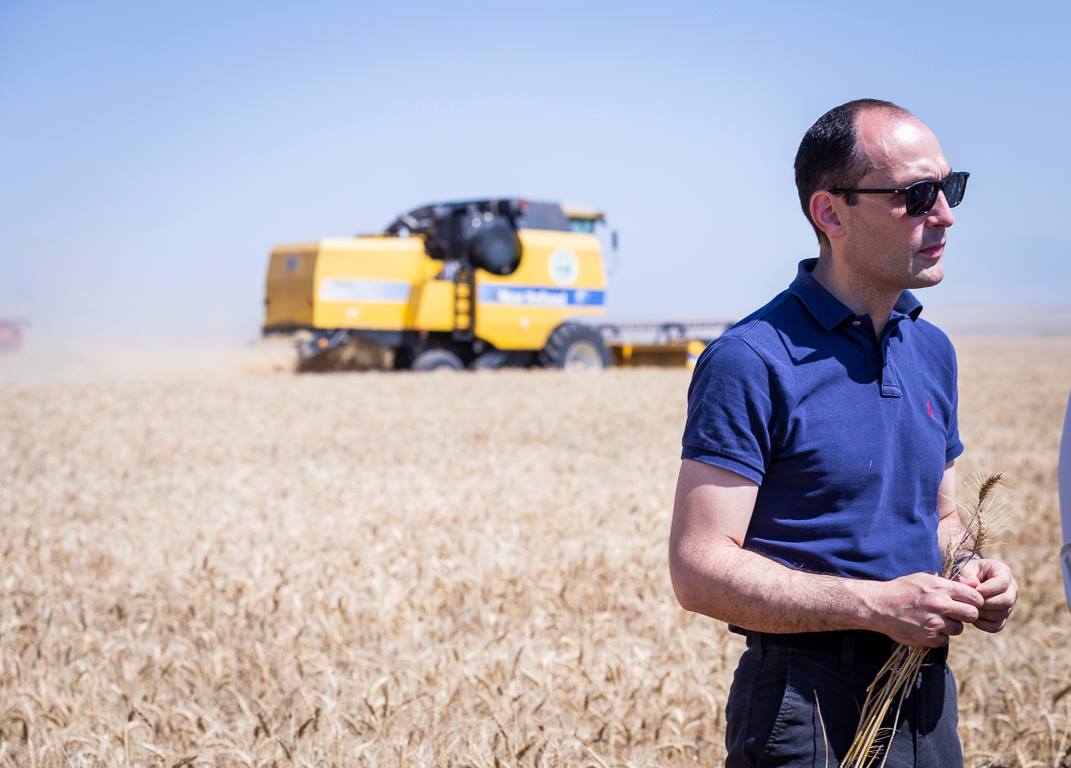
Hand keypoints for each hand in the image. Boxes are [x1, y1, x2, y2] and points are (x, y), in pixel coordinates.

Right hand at [866, 572, 983, 647]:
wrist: (878, 606)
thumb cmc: (901, 590)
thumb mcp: (922, 578)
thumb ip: (947, 583)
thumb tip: (972, 584)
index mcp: (940, 587)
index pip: (974, 597)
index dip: (974, 601)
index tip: (968, 603)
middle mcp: (940, 604)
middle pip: (972, 615)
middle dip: (967, 615)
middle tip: (956, 614)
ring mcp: (934, 622)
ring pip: (958, 629)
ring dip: (951, 626)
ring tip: (936, 620)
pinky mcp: (928, 638)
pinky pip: (945, 640)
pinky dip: (938, 636)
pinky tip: (926, 628)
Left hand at [954, 557, 1017, 631]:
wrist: (965, 582)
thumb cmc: (965, 573)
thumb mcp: (964, 569)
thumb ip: (967, 575)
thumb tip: (974, 585)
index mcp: (1003, 572)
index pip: (1003, 583)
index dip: (989, 589)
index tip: (974, 590)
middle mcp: (1011, 589)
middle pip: (1007, 601)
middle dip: (987, 603)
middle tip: (971, 602)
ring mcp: (1009, 604)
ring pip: (1002, 614)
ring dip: (983, 613)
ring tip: (969, 607)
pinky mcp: (1002, 617)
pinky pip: (996, 626)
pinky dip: (983, 624)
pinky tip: (971, 617)